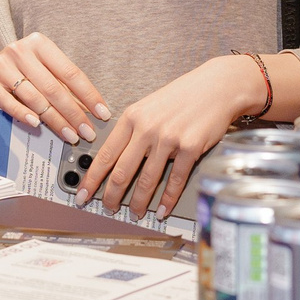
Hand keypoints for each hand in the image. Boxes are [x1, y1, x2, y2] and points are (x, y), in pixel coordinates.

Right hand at [0, 32, 107, 146]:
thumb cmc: (21, 73)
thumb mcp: (42, 71)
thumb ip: (63, 87)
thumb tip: (90, 111)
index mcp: (40, 44)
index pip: (70, 72)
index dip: (89, 95)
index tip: (102, 113)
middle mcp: (20, 51)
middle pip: (54, 88)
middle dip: (73, 113)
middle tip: (87, 132)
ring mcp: (2, 66)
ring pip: (34, 97)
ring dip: (54, 120)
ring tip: (69, 135)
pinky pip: (9, 103)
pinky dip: (24, 115)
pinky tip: (37, 125)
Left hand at [76, 54, 267, 220]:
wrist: (216, 86)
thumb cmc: (182, 97)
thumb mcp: (148, 107)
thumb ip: (132, 130)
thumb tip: (115, 159)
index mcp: (132, 117)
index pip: (105, 154)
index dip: (91, 179)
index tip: (83, 193)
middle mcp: (147, 128)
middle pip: (122, 172)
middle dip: (111, 196)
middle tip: (108, 208)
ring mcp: (169, 139)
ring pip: (147, 180)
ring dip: (139, 202)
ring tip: (135, 213)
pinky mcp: (190, 148)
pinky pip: (175, 180)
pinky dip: (167, 199)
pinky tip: (162, 209)